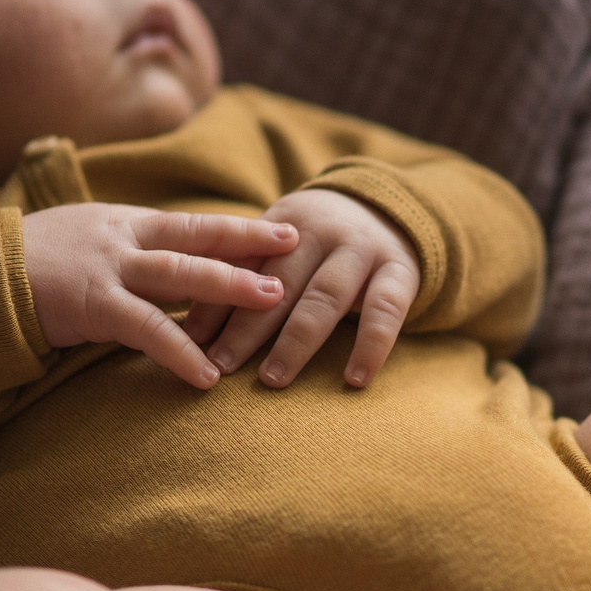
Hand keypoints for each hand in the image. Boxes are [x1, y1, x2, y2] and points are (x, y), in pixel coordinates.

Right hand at [20, 202, 300, 389]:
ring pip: (181, 274)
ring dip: (230, 287)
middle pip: (196, 237)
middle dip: (248, 243)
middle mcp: (121, 238)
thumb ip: (124, 254)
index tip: (282, 230)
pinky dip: (180, 352)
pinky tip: (207, 375)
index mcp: (123, 223)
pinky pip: (147, 329)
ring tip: (273, 302)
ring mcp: (108, 269)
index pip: (192, 224)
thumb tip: (165, 269)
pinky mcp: (93, 305)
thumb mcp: (82, 244)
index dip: (238, 227)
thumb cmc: (29, 265)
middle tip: (295, 248)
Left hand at [184, 188, 419, 387]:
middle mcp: (322, 232)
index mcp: (283, 225)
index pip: (244, 265)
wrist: (389, 210)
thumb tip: (189, 331)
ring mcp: (363, 250)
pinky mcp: (401, 271)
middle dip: (247, 326)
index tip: (191, 340)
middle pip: (279, 282)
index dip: (216, 301)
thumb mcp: (280, 246)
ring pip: (325, 298)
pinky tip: (354, 380)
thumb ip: (242, 277)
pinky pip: (386, 311)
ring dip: (296, 341)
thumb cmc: (317, 242)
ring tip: (272, 379)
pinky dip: (371, 346)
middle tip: (221, 365)